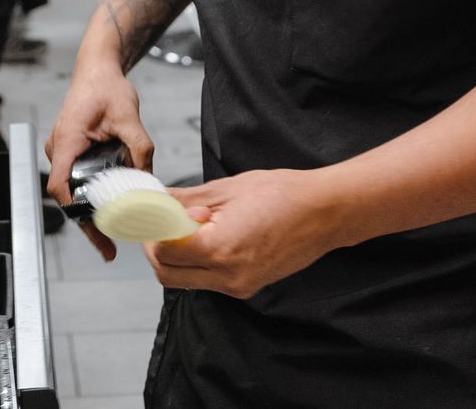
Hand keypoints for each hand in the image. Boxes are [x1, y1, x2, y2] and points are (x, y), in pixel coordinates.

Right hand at [45, 65, 155, 262]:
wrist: (97, 70)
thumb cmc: (106, 87)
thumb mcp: (129, 116)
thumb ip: (140, 147)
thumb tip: (149, 176)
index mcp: (68, 140)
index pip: (61, 185)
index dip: (75, 210)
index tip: (92, 228)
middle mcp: (59, 148)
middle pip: (67, 195)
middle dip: (87, 222)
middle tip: (107, 246)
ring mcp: (62, 150)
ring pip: (72, 188)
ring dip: (89, 210)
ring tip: (110, 234)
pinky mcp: (70, 151)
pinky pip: (76, 178)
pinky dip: (91, 194)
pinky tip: (109, 207)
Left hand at [144, 169, 343, 299]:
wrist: (325, 213)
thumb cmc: (284, 195)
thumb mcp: (228, 188)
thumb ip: (186, 199)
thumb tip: (156, 199)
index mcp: (221, 250)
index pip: (164, 252)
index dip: (152, 231)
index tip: (150, 213)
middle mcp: (228, 277)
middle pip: (168, 276)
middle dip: (157, 249)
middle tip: (160, 222)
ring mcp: (239, 286)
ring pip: (186, 281)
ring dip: (177, 258)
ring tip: (190, 226)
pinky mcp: (248, 287)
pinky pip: (208, 280)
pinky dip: (198, 262)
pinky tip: (210, 236)